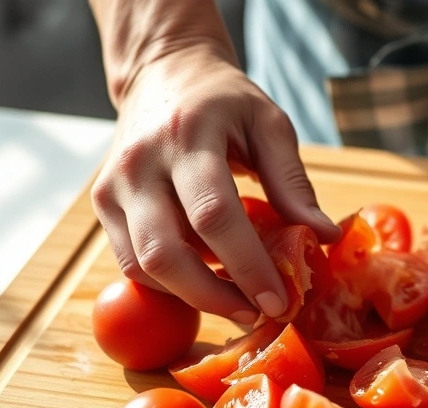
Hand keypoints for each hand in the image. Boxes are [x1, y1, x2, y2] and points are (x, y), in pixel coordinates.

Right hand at [91, 45, 339, 324]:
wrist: (162, 73)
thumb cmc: (224, 101)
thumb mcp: (269, 124)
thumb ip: (292, 181)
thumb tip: (323, 237)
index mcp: (187, 136)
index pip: (214, 215)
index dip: (247, 266)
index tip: (279, 301)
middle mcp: (140, 163)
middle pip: (166, 253)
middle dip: (213, 297)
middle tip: (257, 313)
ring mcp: (114, 185)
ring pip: (143, 266)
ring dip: (192, 297)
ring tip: (238, 303)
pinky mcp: (103, 204)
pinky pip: (131, 261)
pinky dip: (170, 283)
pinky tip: (207, 282)